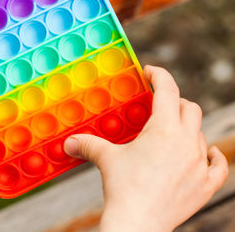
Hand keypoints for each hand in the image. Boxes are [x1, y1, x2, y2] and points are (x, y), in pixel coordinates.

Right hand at [64, 65, 228, 231]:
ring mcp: (199, 164)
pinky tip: (208, 152)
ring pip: (200, 134)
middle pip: (190, 108)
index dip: (159, 75)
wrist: (137, 223)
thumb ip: (88, 144)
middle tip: (158, 105)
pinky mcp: (205, 185)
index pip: (168, 90)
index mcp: (164, 129)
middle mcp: (187, 142)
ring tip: (172, 132)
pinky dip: (212, 156)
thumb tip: (69, 142)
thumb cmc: (123, 188)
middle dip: (175, 101)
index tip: (150, 72)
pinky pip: (218, 166)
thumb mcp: (106, 159)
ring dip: (187, 128)